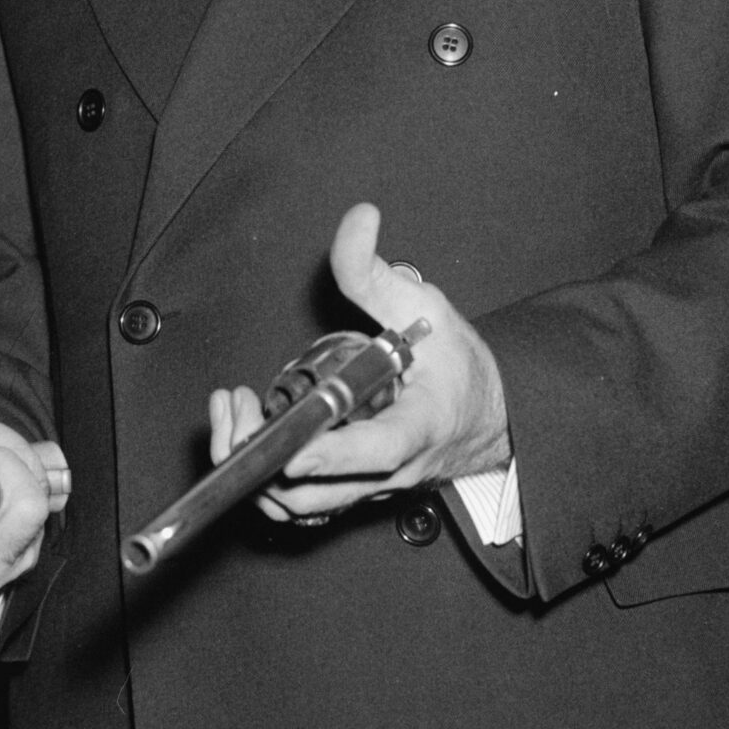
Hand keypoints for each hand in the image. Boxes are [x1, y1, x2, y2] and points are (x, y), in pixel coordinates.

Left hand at [206, 203, 509, 523]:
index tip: (289, 449)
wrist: (492, 418)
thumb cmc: (460, 367)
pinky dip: (264, 477)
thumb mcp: (424, 308)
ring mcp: (369, 490)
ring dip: (253, 469)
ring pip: (300, 508)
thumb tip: (358, 220)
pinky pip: (299, 504)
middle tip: (238, 406)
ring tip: (235, 411)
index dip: (330, 454)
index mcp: (416, 427)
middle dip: (261, 459)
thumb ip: (377, 271)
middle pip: (316, 494)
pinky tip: (250, 428)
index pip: (374, 451)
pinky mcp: (352, 494)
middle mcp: (389, 472)